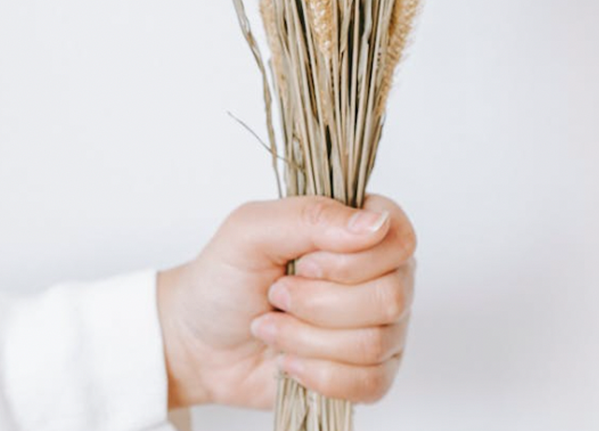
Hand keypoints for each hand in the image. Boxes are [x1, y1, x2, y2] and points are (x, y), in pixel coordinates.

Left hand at [156, 193, 416, 410]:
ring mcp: (378, 325)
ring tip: (274, 325)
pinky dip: (320, 375)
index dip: (352, 260)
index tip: (303, 264)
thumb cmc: (225, 276)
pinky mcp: (368, 372)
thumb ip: (310, 215)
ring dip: (309, 339)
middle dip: (319, 304)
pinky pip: (372, 383)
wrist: (200, 341)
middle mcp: (378, 273)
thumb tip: (373, 223)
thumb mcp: (252, 230)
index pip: (397, 237)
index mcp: (357, 227)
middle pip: (391, 296)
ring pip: (376, 343)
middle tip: (278, 294)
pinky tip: (290, 361)